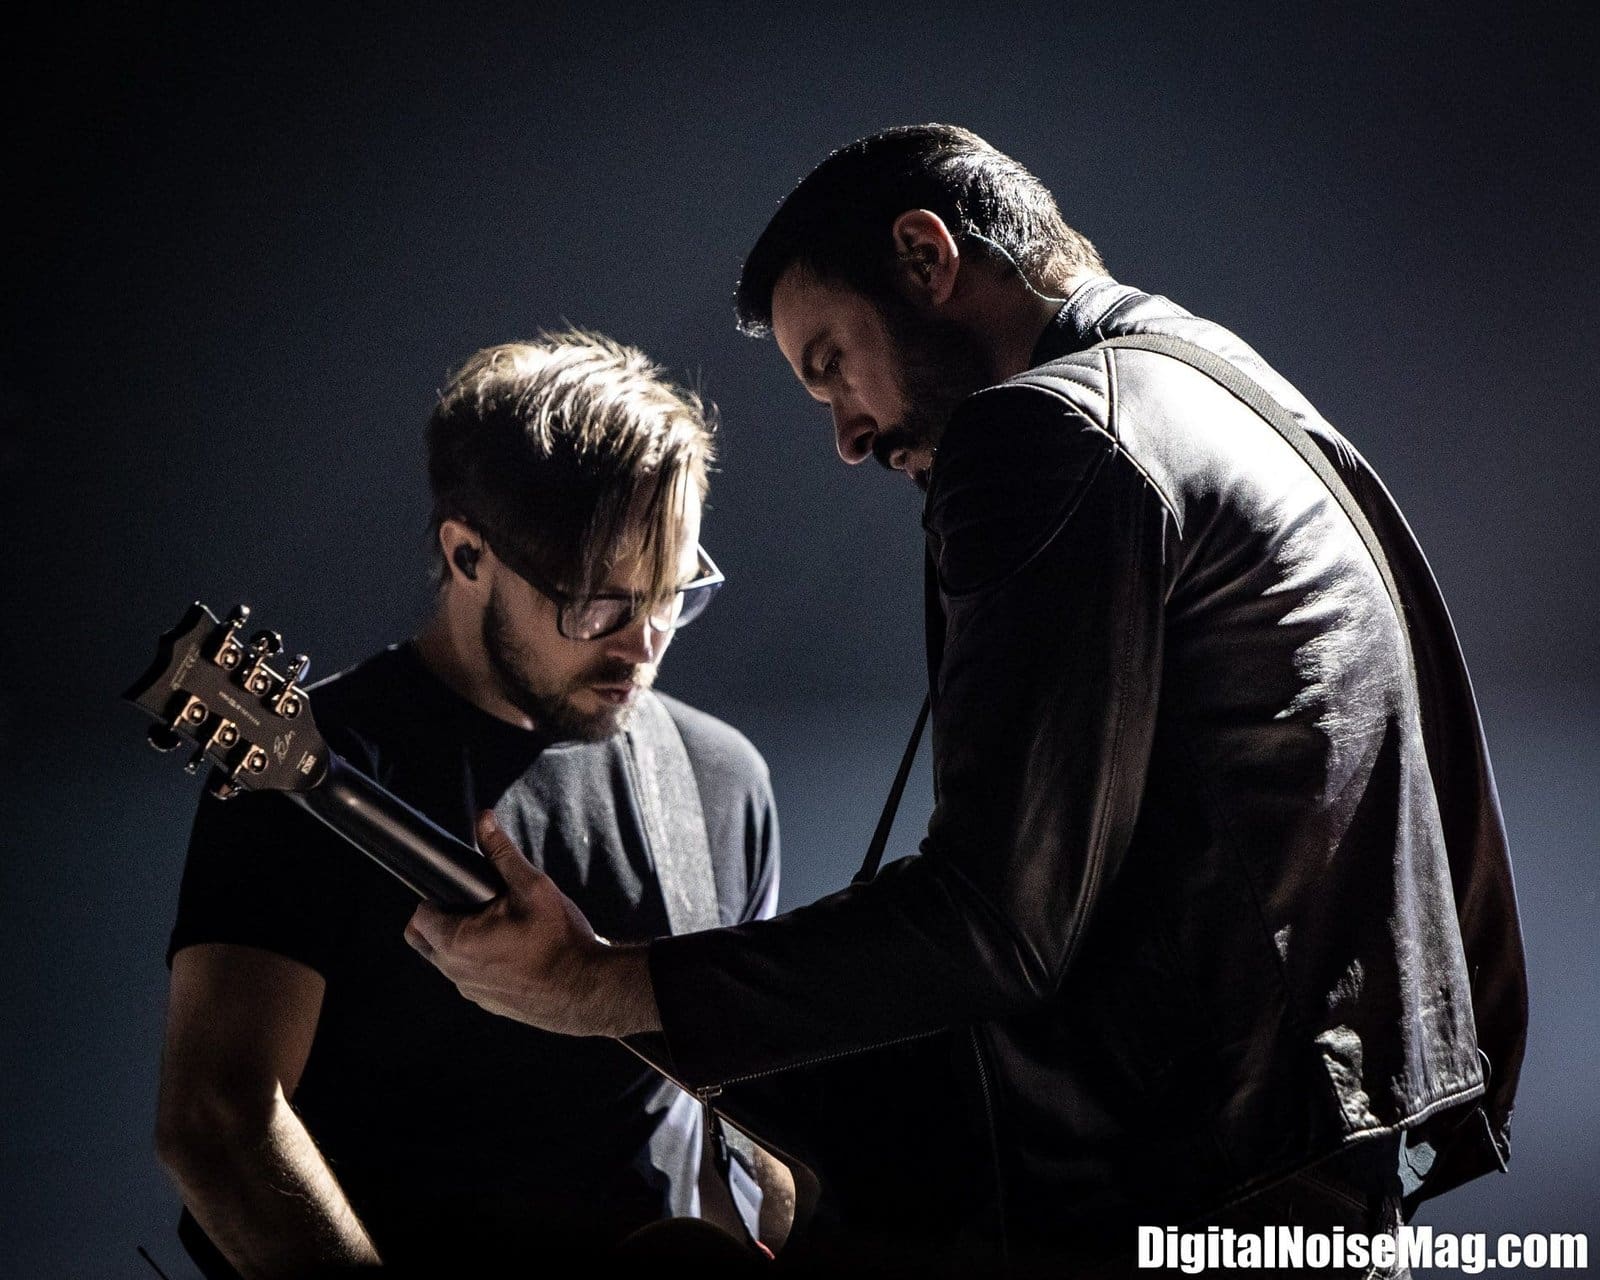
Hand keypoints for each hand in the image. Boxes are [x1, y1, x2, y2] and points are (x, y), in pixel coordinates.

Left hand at [405, 811, 660, 1037]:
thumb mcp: (532, 886)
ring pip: (445, 961)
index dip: (435, 897)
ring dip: (459, 942)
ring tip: (496, 926)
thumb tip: (483, 819)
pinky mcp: (487, 1003)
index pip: (419, 916)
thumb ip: (501, 852)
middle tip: (474, 904)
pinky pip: (469, 978)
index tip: (459, 890)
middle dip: (439, 920)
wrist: (586, 988)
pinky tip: (511, 952)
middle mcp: (454, 971)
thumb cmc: (558, 938)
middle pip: (423, 941)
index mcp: (456, 941)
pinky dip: (479, 963)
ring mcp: (471, 990)